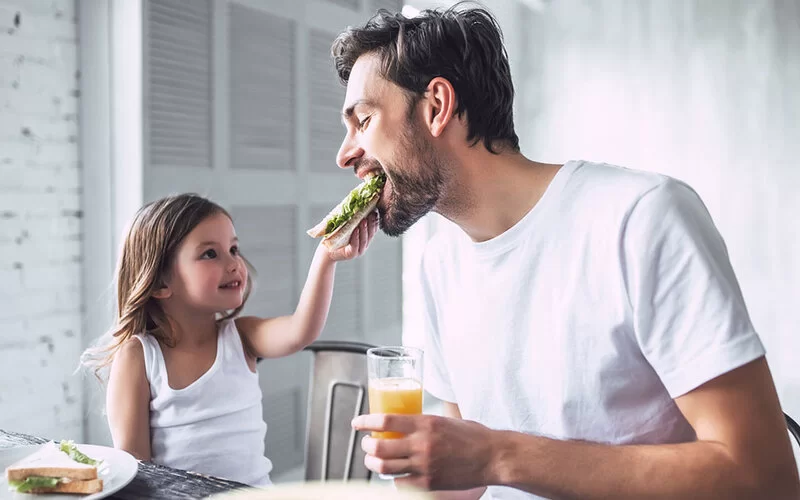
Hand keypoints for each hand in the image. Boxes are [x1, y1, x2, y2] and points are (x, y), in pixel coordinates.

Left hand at [326, 211, 378, 261]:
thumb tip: (355, 202)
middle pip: (370, 233)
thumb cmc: (335, 236)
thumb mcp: (345, 225)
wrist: (326, 250)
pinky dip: (356, 237)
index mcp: (364, 237)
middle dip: (372, 223)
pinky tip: (356, 230)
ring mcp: (358, 250)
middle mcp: (363, 244)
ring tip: (364, 220)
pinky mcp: (351, 254)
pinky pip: (355, 246)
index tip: (375, 211)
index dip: (375, 220)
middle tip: (372, 214)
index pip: (372, 229)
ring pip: (364, 239)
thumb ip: (351, 218)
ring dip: (365, 229)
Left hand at [351, 413, 496, 490]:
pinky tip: (394, 474)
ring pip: (384, 467)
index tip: (357, 423)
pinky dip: (393, 478)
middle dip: (366, 445)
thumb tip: (406, 422)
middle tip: (366, 443)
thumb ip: (425, 422)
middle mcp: (422, 444)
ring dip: (373, 462)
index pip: (385, 420)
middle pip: (379, 446)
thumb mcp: (446, 420)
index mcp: (426, 423)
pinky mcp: (429, 483)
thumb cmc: (473, 436)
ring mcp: (424, 465)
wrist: (493, 457)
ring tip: (373, 459)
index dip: (366, 421)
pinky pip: (399, 483)